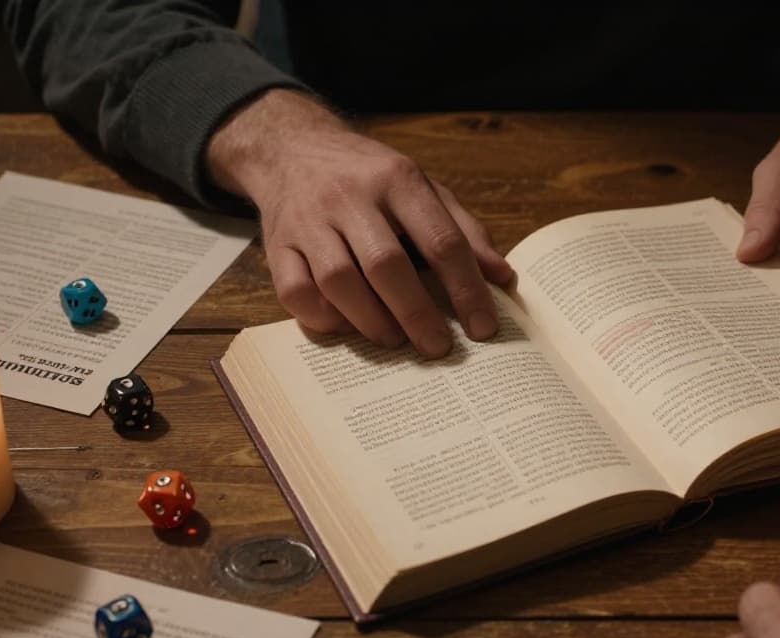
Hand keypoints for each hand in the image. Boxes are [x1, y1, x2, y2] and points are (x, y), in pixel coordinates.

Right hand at [206, 89, 513, 356]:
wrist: (293, 148)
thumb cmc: (370, 177)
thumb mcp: (424, 187)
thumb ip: (464, 230)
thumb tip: (502, 277)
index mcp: (398, 179)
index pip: (440, 240)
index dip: (466, 289)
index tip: (483, 328)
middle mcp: (350, 196)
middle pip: (386, 264)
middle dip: (417, 313)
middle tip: (439, 347)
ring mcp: (309, 220)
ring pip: (337, 280)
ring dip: (371, 319)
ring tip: (395, 340)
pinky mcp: (277, 244)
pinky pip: (295, 291)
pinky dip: (322, 317)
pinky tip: (347, 327)